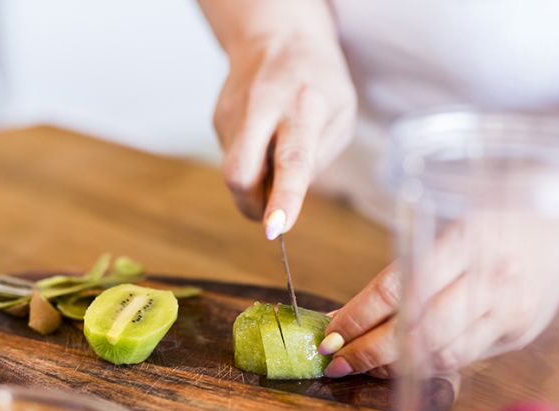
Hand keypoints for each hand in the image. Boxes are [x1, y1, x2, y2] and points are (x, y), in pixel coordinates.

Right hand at [213, 35, 355, 238]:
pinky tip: (262, 139)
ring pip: (233, 172)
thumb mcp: (341, 114)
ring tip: (274, 154)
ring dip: (255, 182)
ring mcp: (233, 114)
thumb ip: (319, 158)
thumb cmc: (317, 80)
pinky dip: (250, 164)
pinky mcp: (217, 120)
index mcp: (303, 106)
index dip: (284, 198)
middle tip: (268, 215)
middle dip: (250, 205)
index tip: (276, 227)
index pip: (292, 160)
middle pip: (239, 173)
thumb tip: (285, 198)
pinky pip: (233, 159)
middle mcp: (261, 109)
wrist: (275, 35)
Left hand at [318, 215, 558, 377]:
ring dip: (394, 367)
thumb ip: (410, 266)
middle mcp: (488, 276)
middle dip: (368, 351)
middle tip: (336, 362)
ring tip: (363, 367)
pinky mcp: (518, 333)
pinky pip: (464, 358)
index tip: (329, 335)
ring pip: (440, 351)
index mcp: (463, 239)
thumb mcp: (451, 224)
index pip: (398, 287)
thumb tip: (352, 312)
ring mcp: (508, 308)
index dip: (358, 317)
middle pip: (416, 329)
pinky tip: (402, 367)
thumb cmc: (495, 223)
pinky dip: (427, 366)